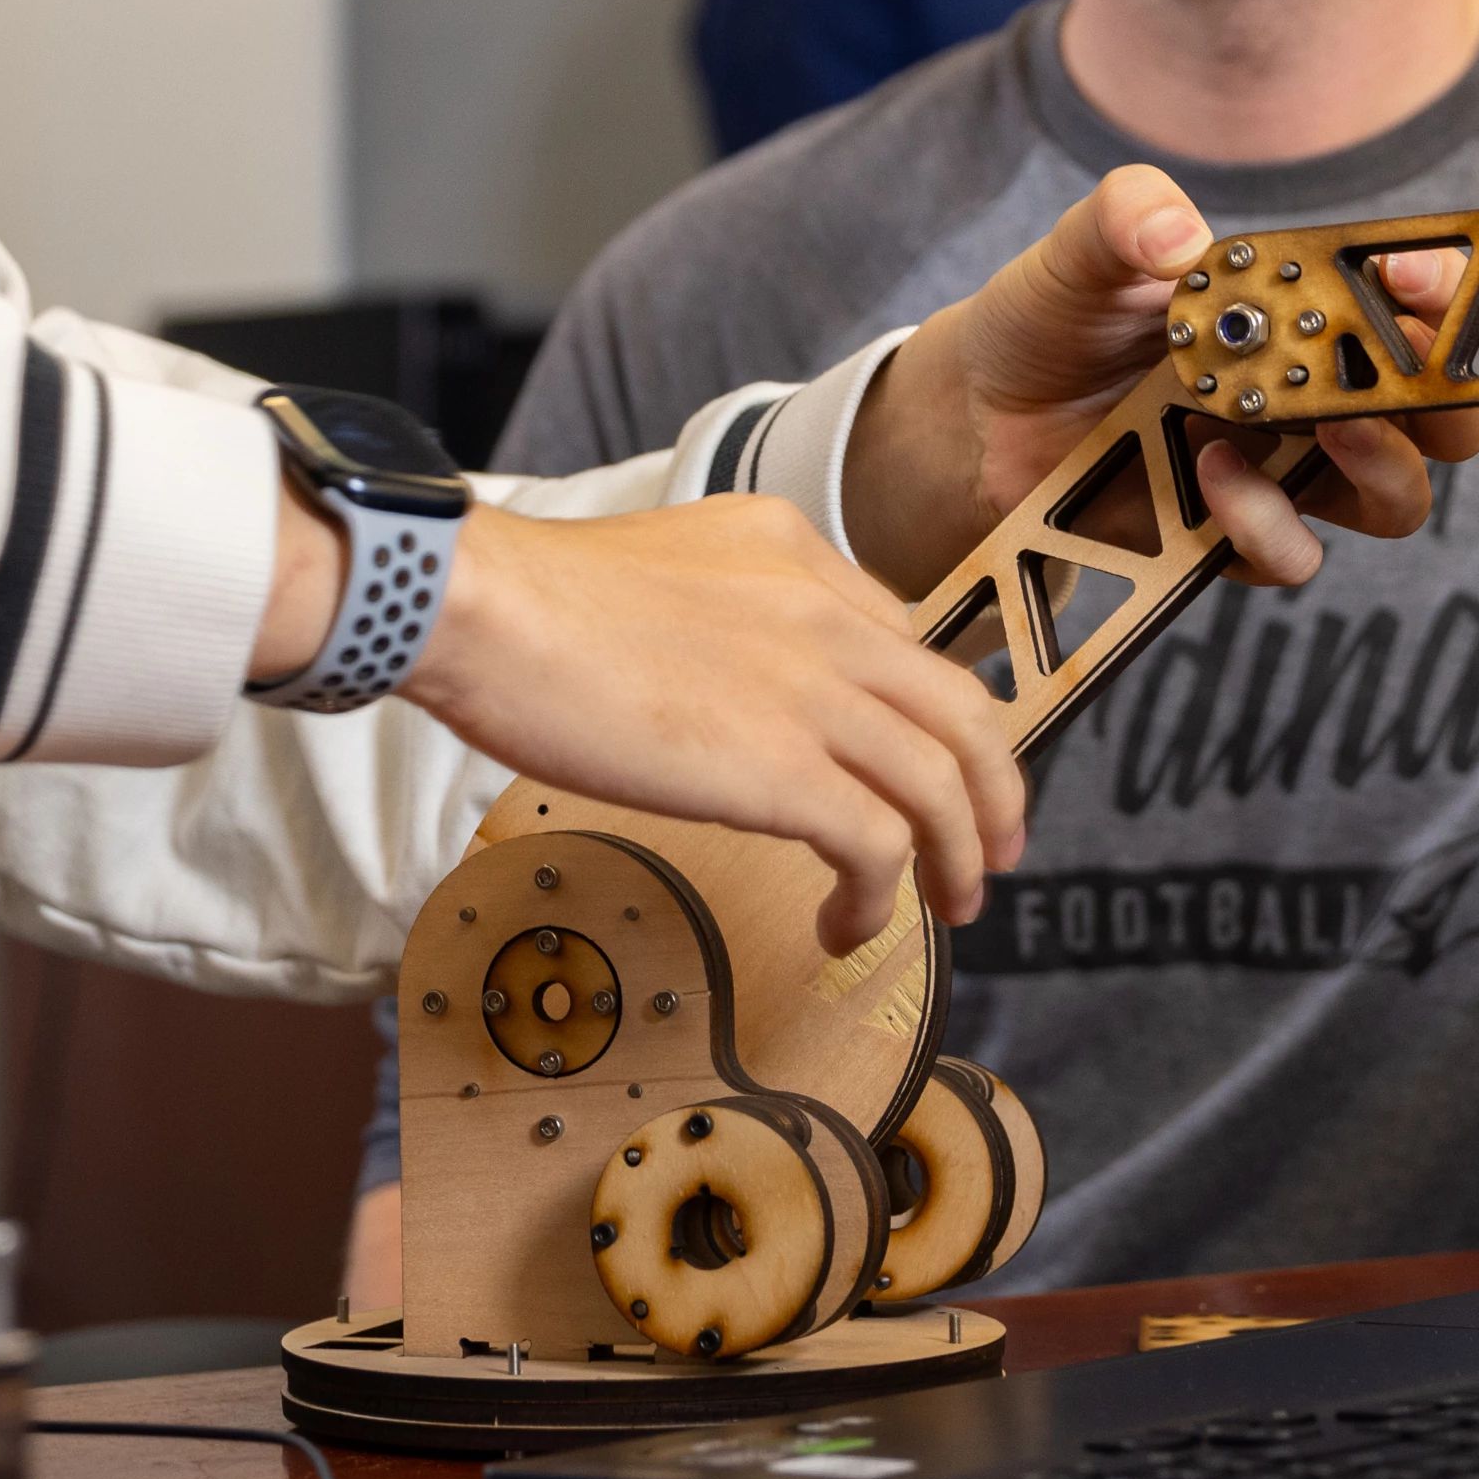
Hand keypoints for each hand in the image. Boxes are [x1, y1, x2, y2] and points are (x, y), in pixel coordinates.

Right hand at [393, 497, 1026, 952]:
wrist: (483, 606)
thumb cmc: (531, 599)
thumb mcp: (663, 565)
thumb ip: (724, 605)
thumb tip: (729, 677)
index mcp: (796, 552)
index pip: (903, 638)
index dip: (932, 715)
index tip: (930, 766)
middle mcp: (825, 613)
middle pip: (961, 710)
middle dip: (995, 790)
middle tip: (993, 849)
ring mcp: (812, 689)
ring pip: (943, 784)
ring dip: (958, 858)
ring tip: (948, 908)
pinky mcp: (783, 767)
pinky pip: (880, 845)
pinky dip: (880, 900)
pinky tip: (846, 926)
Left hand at [843, 167, 1478, 596]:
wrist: (980, 413)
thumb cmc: (1054, 316)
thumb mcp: (1083, 251)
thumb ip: (1125, 215)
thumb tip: (1178, 234)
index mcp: (1308, 309)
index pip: (1421, 303)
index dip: (1441, 291)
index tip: (1401, 276)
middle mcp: (1318, 392)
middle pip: (1445, 415)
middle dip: (1447, 400)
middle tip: (1397, 376)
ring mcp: (1286, 471)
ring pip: (1395, 497)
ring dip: (1378, 466)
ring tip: (1324, 429)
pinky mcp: (1236, 536)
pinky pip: (1293, 553)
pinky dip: (1268, 521)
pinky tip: (1209, 472)